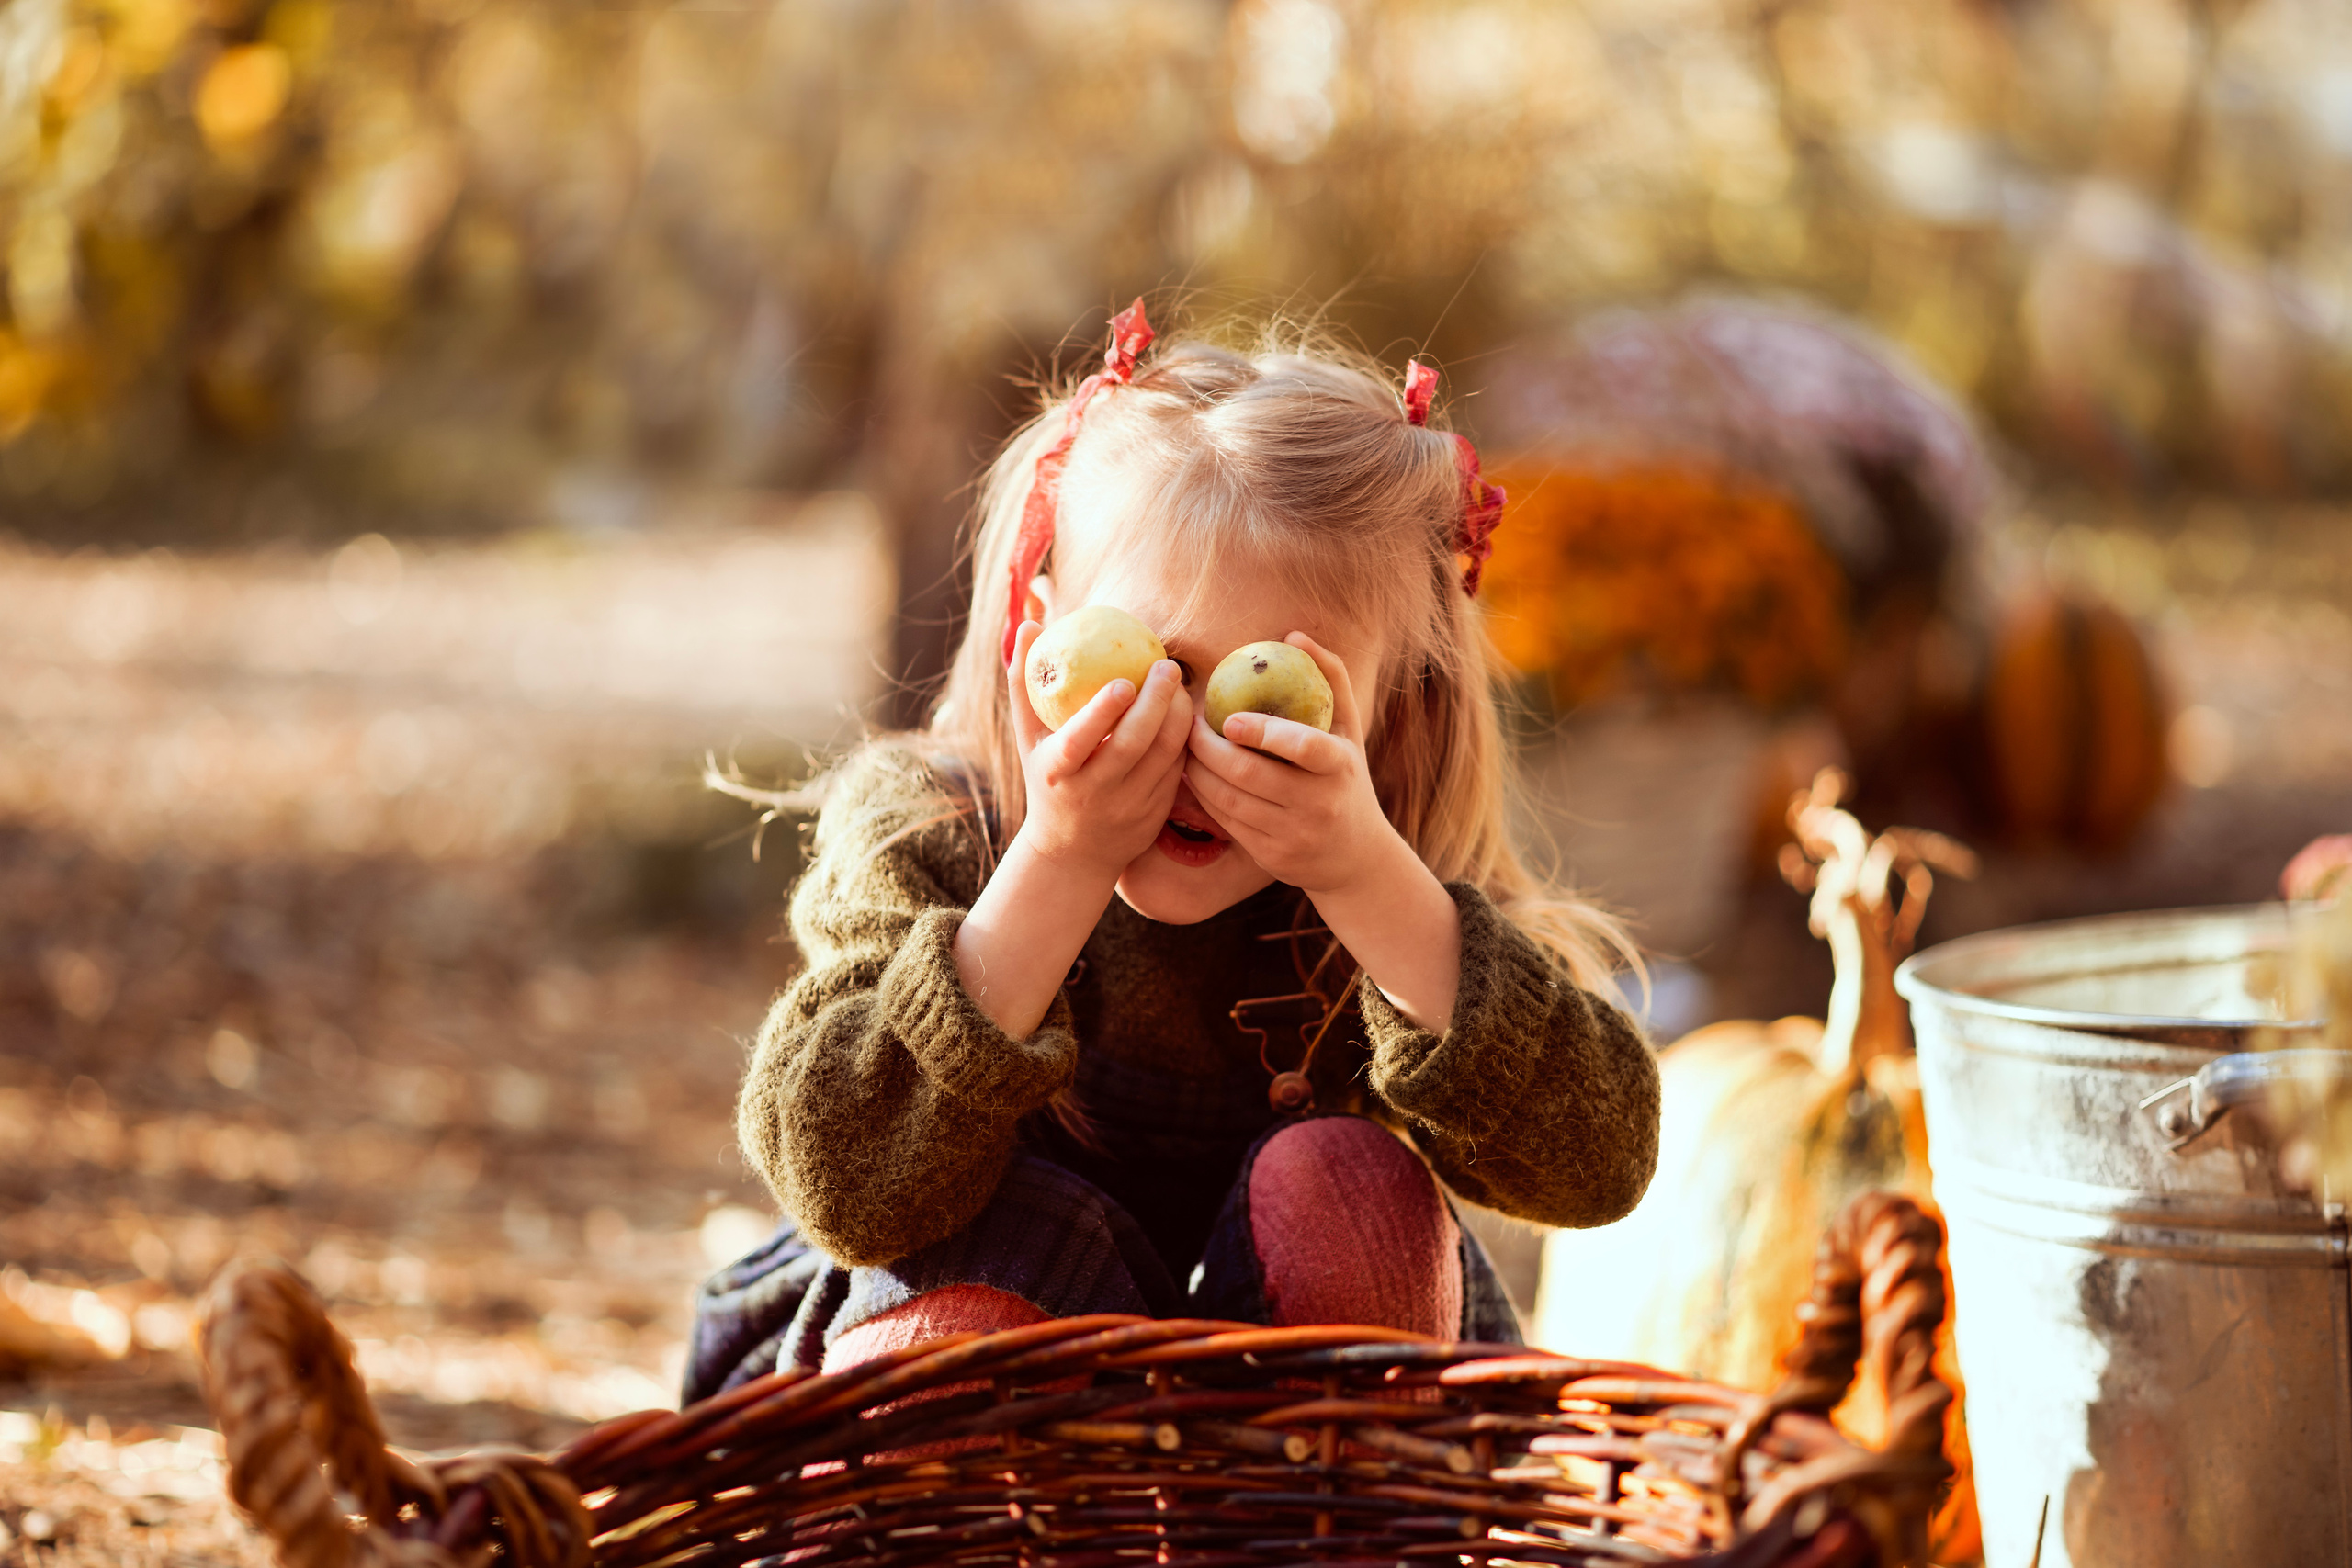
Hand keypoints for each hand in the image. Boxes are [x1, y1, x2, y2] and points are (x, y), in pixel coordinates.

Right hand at [1009, 619, 1192, 880]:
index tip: (1123, 680)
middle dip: (1156, 702)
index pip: (1080, 741)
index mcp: (1057, 773)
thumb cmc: (1047, 779)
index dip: (1102, 711)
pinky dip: (1183, 740)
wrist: (1072, 852)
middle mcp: (1093, 794)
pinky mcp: (1155, 816)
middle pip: (1132, 745)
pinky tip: (1183, 715)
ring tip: (1178, 686)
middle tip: (1167, 666)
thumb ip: (1026, 683)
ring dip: (1178, 717)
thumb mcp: (1028, 739)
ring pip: (1163, 756)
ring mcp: (1128, 808)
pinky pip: (1177, 770)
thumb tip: (1032, 623)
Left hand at [1182, 632, 1396, 897]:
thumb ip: (1329, 678)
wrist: (1356, 857)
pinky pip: (1225, 822)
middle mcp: (1318, 804)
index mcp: (1339, 767)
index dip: (1262, 731)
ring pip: (1228, 799)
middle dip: (1207, 747)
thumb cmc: (1347, 778)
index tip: (1228, 718)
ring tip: (1186, 746)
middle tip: (1189, 725)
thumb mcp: (1349, 731)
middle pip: (1248, 773)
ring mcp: (1293, 835)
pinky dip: (1203, 796)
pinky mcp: (1271, 857)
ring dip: (1197, 770)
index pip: (1301, 746)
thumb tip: (1294, 634)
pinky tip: (1194, 776)